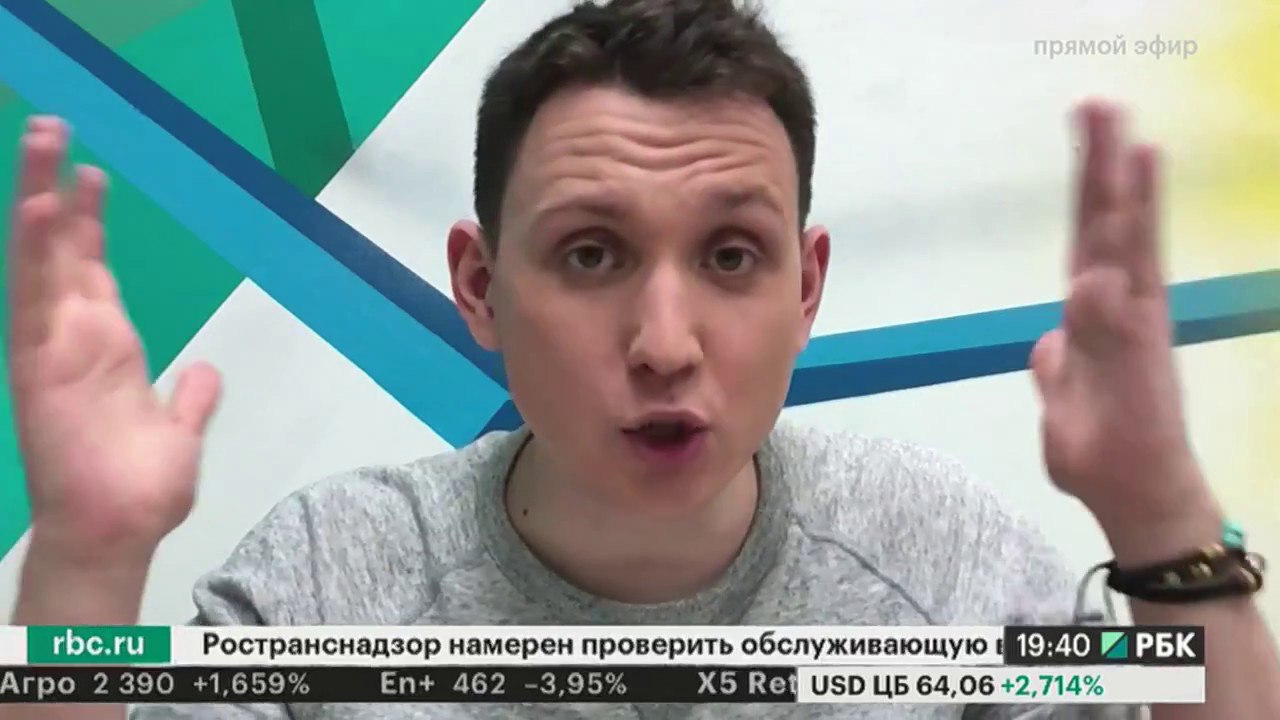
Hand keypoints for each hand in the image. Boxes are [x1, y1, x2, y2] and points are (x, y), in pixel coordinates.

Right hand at [5, 116, 220, 564]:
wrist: (117, 531)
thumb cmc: (140, 488)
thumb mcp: (178, 431)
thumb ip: (191, 399)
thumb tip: (203, 371)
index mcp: (106, 345)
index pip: (92, 268)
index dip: (90, 222)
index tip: (94, 174)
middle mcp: (74, 335)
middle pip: (62, 248)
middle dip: (56, 188)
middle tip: (53, 127)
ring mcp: (53, 345)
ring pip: (42, 258)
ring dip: (40, 198)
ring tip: (42, 140)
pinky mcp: (39, 363)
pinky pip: (33, 299)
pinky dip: (35, 252)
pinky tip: (40, 206)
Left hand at [1030, 100, 1210, 528]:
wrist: (1132, 498)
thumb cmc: (1099, 449)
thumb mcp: (1060, 401)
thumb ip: (1056, 365)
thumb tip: (1049, 344)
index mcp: (1095, 315)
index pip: (1088, 238)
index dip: (1087, 189)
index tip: (1087, 134)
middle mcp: (1121, 310)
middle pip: (1109, 228)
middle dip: (1102, 168)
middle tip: (1098, 106)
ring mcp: (1136, 331)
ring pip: (1129, 254)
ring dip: (1126, 200)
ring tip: (1129, 144)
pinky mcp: (1144, 362)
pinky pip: (1129, 312)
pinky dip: (1121, 276)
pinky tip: (1113, 244)